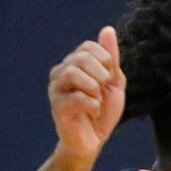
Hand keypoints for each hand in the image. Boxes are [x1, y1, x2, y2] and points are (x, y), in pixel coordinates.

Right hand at [49, 26, 125, 159]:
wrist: (93, 140)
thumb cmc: (102, 112)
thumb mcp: (113, 83)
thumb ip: (111, 58)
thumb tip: (108, 29)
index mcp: (75, 63)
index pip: (89, 46)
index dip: (106, 60)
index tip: (109, 78)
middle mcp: (61, 71)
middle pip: (81, 57)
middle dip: (101, 75)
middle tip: (102, 90)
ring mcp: (56, 87)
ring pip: (75, 73)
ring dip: (94, 90)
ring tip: (95, 101)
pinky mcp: (57, 105)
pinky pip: (78, 97)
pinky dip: (92, 106)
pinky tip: (90, 113)